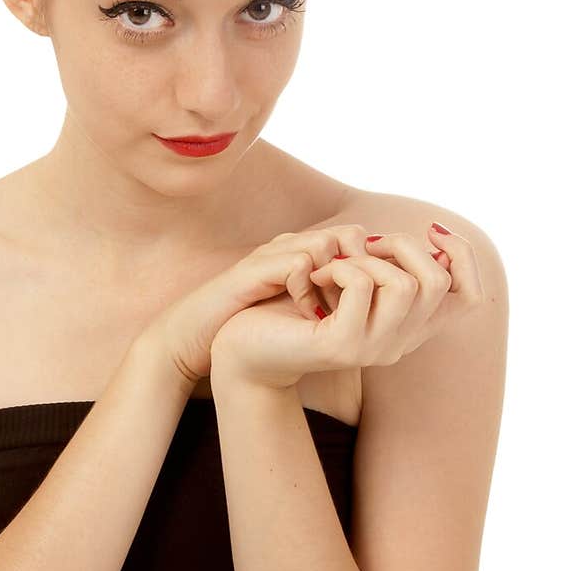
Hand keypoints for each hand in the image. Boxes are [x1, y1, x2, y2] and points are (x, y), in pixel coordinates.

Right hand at [142, 223, 377, 387]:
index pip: (354, 238)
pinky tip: (308, 314)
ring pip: (323, 244)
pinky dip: (307, 290)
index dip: (369, 268)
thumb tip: (371, 304)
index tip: (370, 303)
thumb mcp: (298, 309)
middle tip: (355, 306)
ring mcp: (269, 253)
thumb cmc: (247, 325)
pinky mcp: (251, 270)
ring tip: (331, 312)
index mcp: (301, 251)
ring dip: (335, 282)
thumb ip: (330, 300)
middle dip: (358, 271)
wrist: (197, 335)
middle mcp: (287, 244)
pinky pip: (295, 264)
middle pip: (346, 235)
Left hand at [208, 222, 484, 388]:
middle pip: (436, 281)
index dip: (461, 257)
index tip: (431, 231)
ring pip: (405, 283)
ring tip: (332, 263)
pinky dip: (340, 265)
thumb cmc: (295, 302)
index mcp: (407, 328)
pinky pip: (363, 285)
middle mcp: (398, 344)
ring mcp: (373, 349)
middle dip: (402, 245)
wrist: (244, 343)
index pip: (470, 297)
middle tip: (362, 243)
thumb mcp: (351, 276)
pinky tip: (315, 275)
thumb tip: (431, 237)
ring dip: (365, 257)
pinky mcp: (342, 345)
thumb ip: (389, 263)